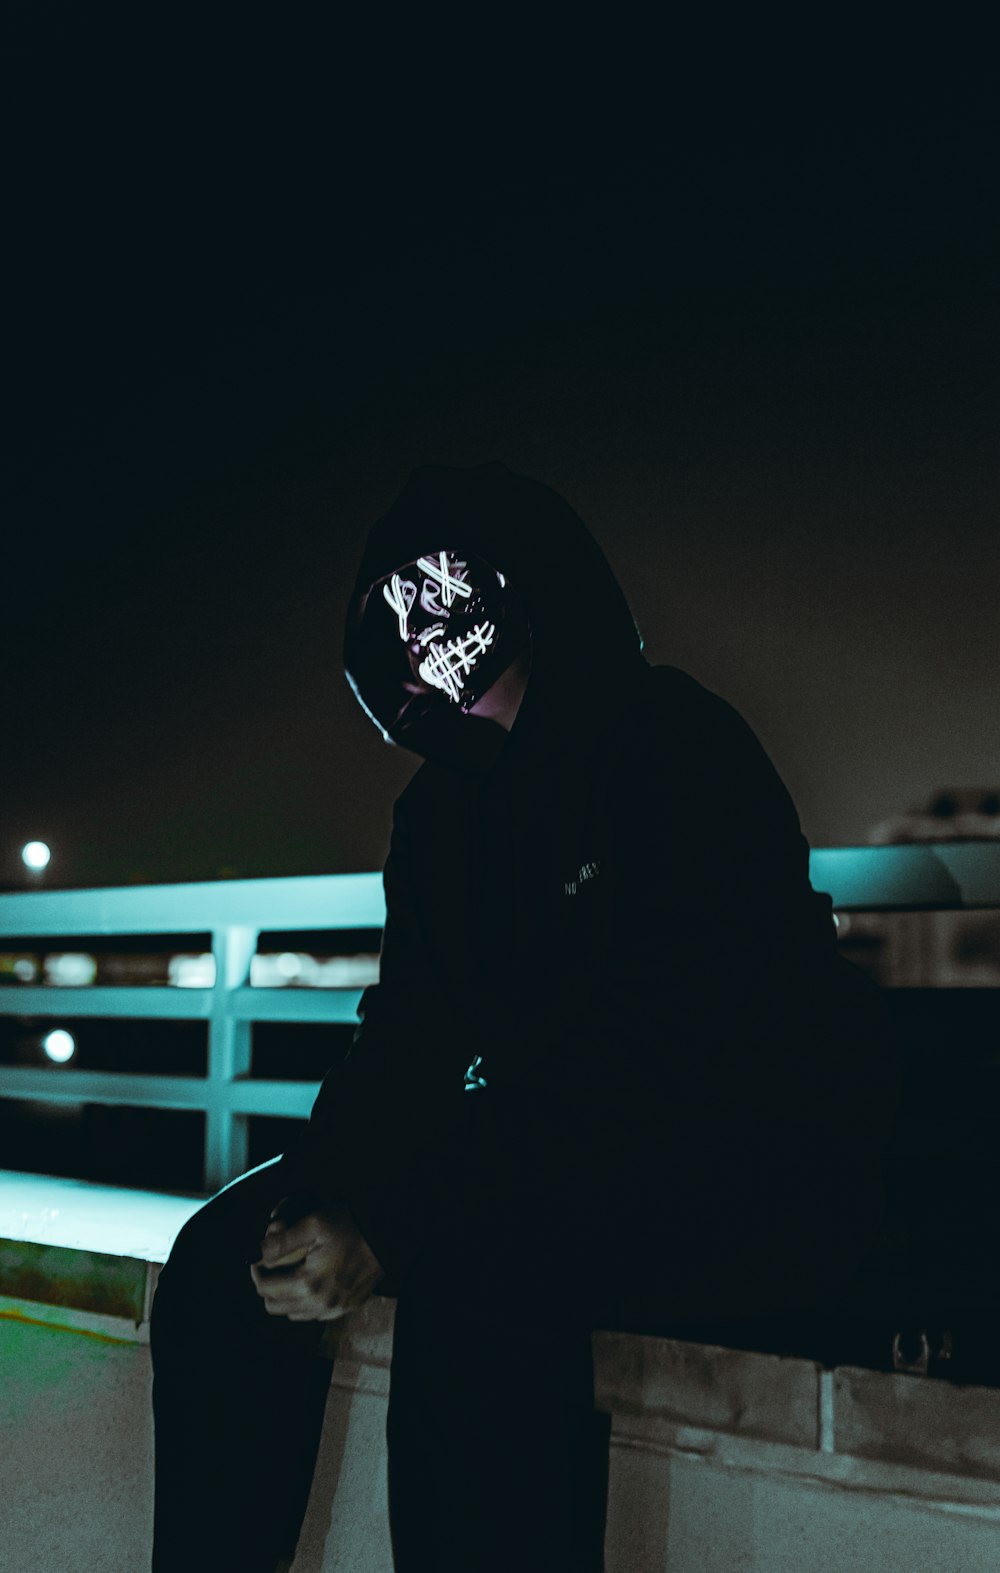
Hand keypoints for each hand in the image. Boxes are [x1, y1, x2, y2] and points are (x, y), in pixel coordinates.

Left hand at [250, 1199, 383, 1321]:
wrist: (388, 1232)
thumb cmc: (351, 1224)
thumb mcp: (313, 1224)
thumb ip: (280, 1241)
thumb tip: (255, 1253)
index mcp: (309, 1284)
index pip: (265, 1288)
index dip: (256, 1271)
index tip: (258, 1257)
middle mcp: (321, 1304)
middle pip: (275, 1307)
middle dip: (268, 1286)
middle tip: (271, 1266)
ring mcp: (336, 1310)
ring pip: (294, 1313)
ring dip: (285, 1296)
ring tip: (290, 1272)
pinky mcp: (347, 1308)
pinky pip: (315, 1314)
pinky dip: (305, 1301)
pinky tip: (311, 1280)